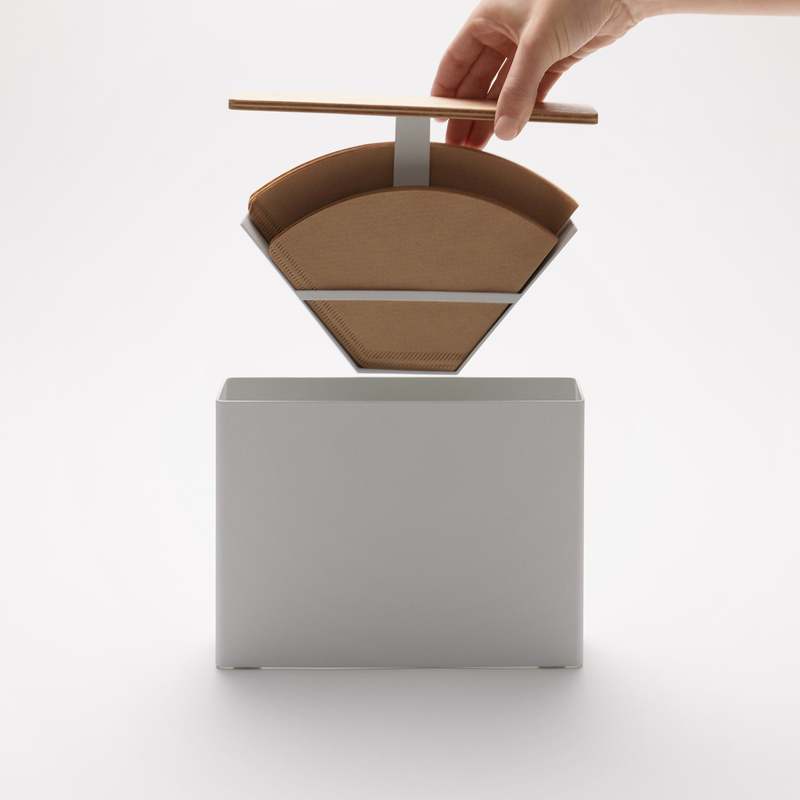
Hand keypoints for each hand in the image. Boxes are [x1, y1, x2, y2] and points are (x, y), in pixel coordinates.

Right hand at [431, 0, 640, 147]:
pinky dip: (522, 110)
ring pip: (503, 89)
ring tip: (481, 145)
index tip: (437, 119)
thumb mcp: (538, 43)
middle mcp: (504, 31)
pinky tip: (513, 130)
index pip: (455, 60)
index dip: (444, 91)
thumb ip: (518, 91)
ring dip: (494, 116)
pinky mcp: (552, 59)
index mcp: (488, 17)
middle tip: (459, 144)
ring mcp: (528, 47)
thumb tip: (504, 131)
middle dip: (468, 113)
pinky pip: (529, 91)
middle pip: (477, 80)